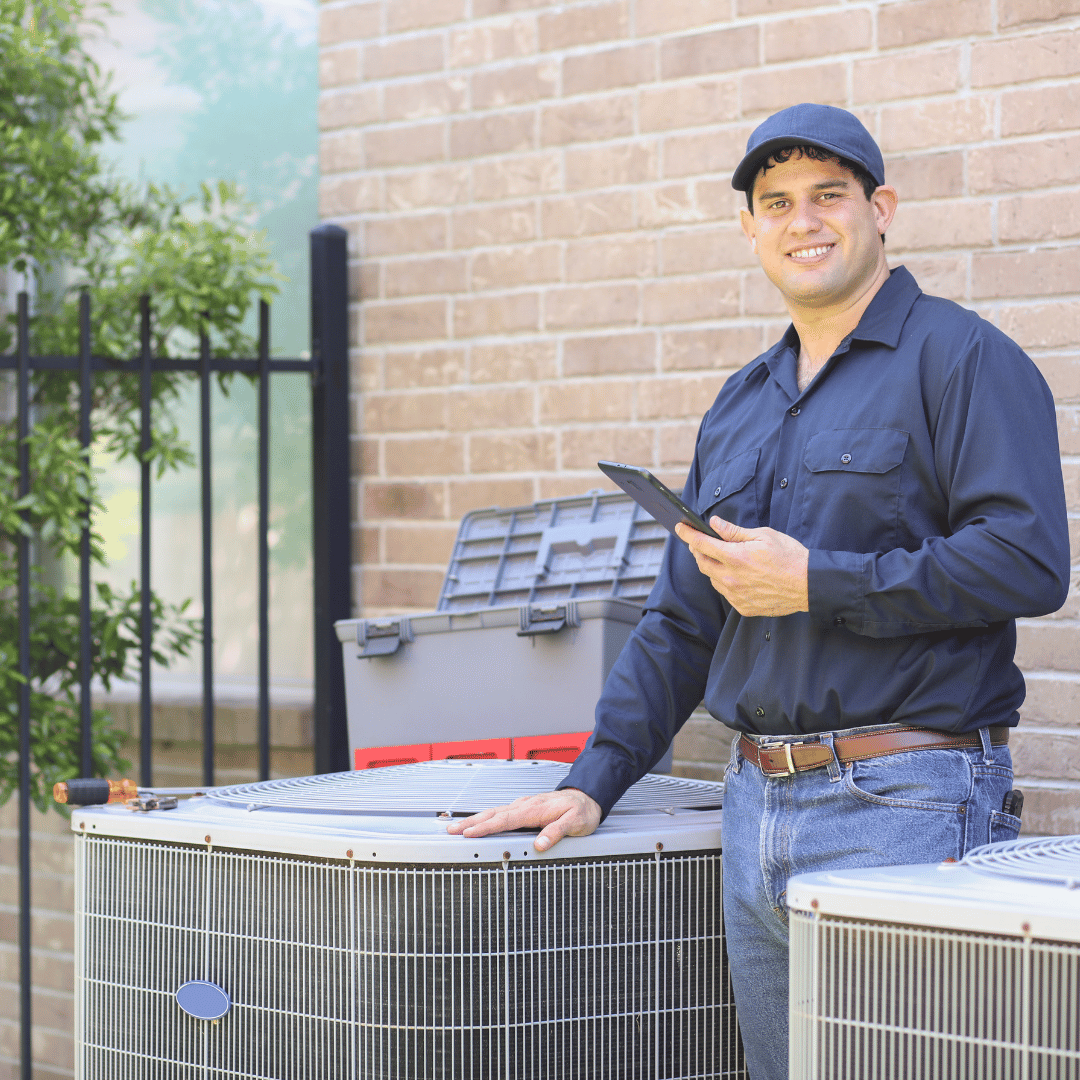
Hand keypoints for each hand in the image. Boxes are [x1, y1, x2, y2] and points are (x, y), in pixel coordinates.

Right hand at [445, 788, 601, 851]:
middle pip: (493, 814)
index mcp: (535, 809)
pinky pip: (501, 812)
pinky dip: (487, 817)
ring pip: (495, 812)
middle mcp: (526, 805)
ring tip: (457, 827)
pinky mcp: (525, 807)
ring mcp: (524, 805)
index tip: (469, 833)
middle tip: (451, 830)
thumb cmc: (582, 811)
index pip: (505, 820)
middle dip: (470, 822)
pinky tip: (480, 822)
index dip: (486, 828)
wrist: (588, 797)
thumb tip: (539, 844)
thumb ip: (556, 832)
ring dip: (475, 819)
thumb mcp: (575, 824)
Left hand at [674, 515, 808, 616]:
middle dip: (697, 550)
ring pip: (712, 579)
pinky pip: (726, 593)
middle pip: (702, 562)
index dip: (687, 534)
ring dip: (712, 567)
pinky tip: (737, 575)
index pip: (701, 544)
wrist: (809, 585)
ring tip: (724, 557)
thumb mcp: (763, 535)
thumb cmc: (790, 556)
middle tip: (700, 542)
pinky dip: (725, 582)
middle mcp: (732, 578)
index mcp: (736, 557)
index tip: (680, 527)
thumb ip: (734, 531)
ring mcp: (736, 595)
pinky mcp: (743, 607)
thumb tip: (714, 523)